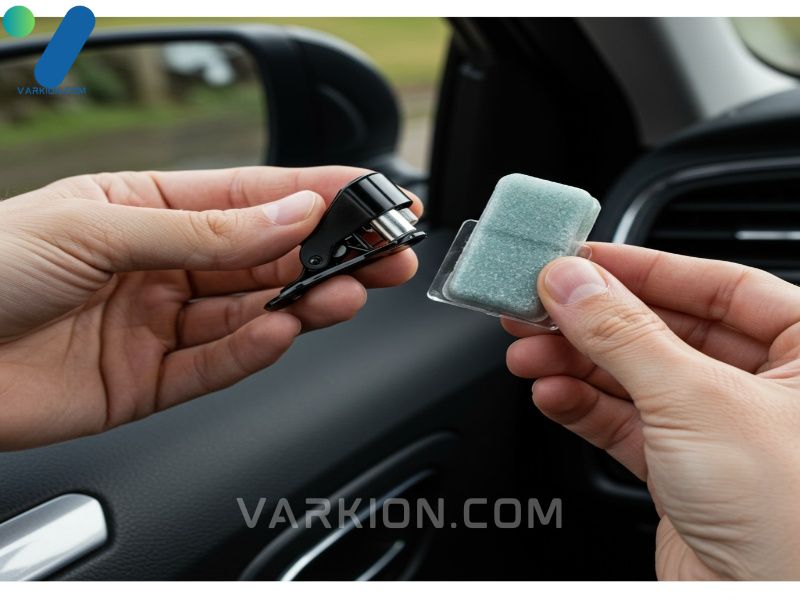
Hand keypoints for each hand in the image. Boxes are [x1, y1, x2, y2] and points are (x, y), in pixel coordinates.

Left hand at [0, 166, 421, 449]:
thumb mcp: (99, 224)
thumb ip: (203, 230)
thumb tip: (291, 214)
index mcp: (151, 207)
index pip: (254, 198)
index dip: (319, 198)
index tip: (375, 201)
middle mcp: (164, 265)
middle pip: (267, 259)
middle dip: (331, 257)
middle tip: (386, 258)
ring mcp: (160, 324)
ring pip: (251, 312)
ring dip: (302, 305)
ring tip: (344, 297)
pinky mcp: (150, 381)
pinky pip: (215, 365)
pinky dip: (251, 352)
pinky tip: (280, 332)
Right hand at [504, 243, 799, 579]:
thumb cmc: (789, 521)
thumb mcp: (695, 402)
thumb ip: (624, 334)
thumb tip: (572, 282)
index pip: (715, 283)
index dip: (642, 266)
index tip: (581, 258)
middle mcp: (766, 387)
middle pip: (662, 329)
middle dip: (593, 321)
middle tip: (538, 305)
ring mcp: (719, 430)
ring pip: (634, 376)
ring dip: (575, 363)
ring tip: (528, 351)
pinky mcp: (682, 471)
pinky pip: (624, 422)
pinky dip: (583, 407)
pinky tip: (552, 394)